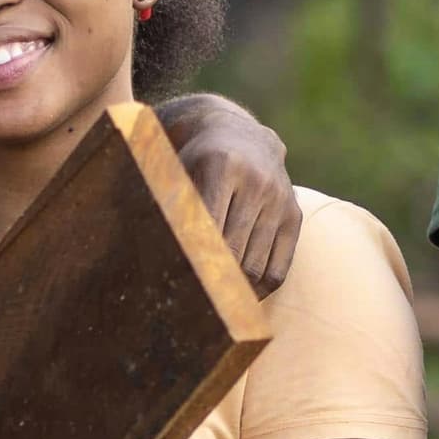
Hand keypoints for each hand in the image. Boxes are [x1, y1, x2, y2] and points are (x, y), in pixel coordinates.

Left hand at [162, 103, 301, 293]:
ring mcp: (280, 200)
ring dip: (234, 291)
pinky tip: (240, 297)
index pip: (207, 228)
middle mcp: (257, 182)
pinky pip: (279, 268)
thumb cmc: (194, 160)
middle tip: (188, 305)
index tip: (174, 287)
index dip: (193, 261)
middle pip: (233, 251)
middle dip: (211, 281)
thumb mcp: (177, 169)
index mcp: (221, 166)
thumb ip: (169, 207)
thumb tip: (144, 256)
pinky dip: (260, 289)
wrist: (240, 133)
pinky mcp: (294, 215)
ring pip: (256, 265)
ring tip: (211, 305)